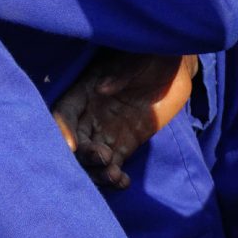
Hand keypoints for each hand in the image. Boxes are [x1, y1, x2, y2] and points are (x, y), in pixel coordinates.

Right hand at [53, 53, 196, 190]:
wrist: (174, 67)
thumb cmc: (150, 56)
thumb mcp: (136, 59)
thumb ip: (119, 74)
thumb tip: (102, 88)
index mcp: (84, 92)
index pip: (65, 114)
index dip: (63, 130)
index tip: (72, 146)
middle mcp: (90, 116)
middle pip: (76, 142)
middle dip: (84, 155)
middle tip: (103, 157)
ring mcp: (106, 133)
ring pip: (92, 159)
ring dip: (98, 171)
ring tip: (114, 175)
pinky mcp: (125, 145)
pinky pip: (113, 166)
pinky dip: (115, 177)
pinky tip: (123, 182)